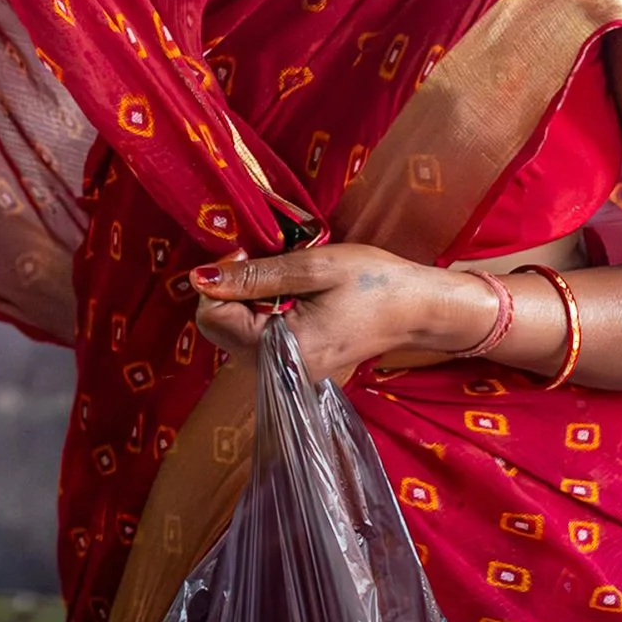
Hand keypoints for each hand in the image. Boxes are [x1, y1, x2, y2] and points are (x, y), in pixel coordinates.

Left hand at [191, 243, 488, 384]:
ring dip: (248, 297)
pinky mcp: (292, 363)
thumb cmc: (374, 283)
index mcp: (282, 351)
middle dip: (233, 288)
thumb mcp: (313, 268)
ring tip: (288, 278)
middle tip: (270, 260)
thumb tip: (200, 278)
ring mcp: (284, 370)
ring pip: (235, 329)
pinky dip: (264, 309)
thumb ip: (254, 275)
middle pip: (219, 326)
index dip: (220, 279)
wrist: (420, 309)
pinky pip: (257, 334)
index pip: (212, 318)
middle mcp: (277, 370)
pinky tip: (292, 294)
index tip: (248, 250)